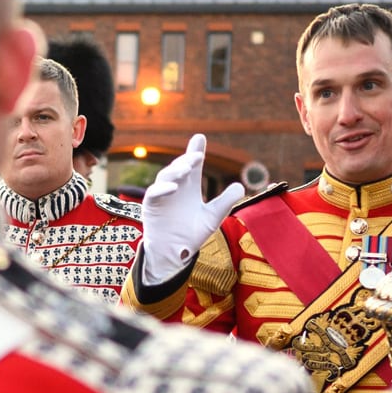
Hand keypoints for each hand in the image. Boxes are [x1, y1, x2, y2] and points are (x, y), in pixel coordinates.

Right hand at [139, 133, 247, 286]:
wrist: (175, 254)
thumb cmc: (191, 235)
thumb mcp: (213, 217)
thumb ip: (225, 202)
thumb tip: (241, 186)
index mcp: (189, 187)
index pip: (192, 165)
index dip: (195, 151)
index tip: (200, 138)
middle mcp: (175, 188)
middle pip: (179, 167)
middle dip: (187, 159)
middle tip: (198, 156)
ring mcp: (162, 196)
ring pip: (165, 176)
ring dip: (176, 170)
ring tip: (187, 169)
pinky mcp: (151, 206)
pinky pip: (154, 193)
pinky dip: (162, 188)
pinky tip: (174, 187)